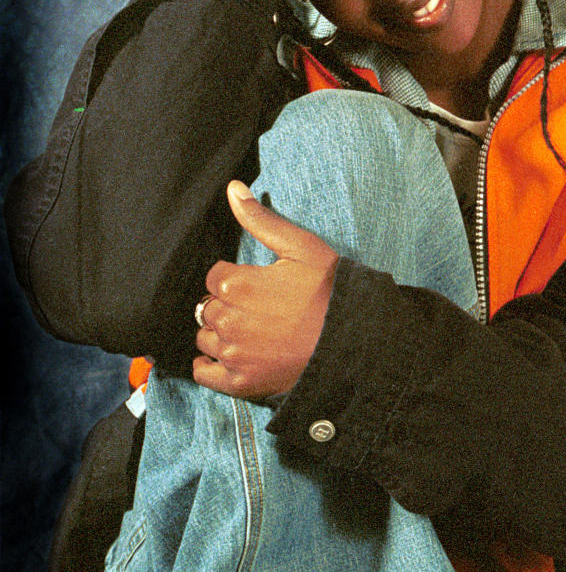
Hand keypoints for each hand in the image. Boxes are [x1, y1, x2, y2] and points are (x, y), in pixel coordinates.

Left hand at [193, 181, 338, 399]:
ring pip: (205, 337)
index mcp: (237, 284)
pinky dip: (209, 364)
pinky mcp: (240, 383)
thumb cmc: (329, 291)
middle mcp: (227, 320)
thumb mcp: (301, 247)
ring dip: (219, 331)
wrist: (354, 341)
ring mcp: (233, 354)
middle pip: (206, 306)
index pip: (214, 276)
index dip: (233, 277)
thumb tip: (233, 188)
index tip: (255, 282)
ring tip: (248, 329)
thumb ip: (260, 219)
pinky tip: (227, 354)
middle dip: (226, 303)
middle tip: (256, 306)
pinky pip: (204, 374)